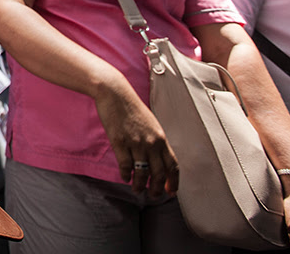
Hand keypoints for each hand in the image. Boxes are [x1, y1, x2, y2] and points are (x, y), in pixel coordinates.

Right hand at [93, 80, 178, 197]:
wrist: (115, 93)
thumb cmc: (132, 108)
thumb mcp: (151, 124)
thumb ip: (156, 141)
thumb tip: (157, 159)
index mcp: (161, 138)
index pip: (173, 165)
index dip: (174, 181)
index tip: (171, 192)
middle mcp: (151, 142)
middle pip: (159, 173)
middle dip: (158, 188)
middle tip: (154, 195)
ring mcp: (135, 143)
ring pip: (142, 173)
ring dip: (140, 185)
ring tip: (137, 189)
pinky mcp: (120, 142)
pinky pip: (125, 165)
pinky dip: (126, 175)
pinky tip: (125, 177)